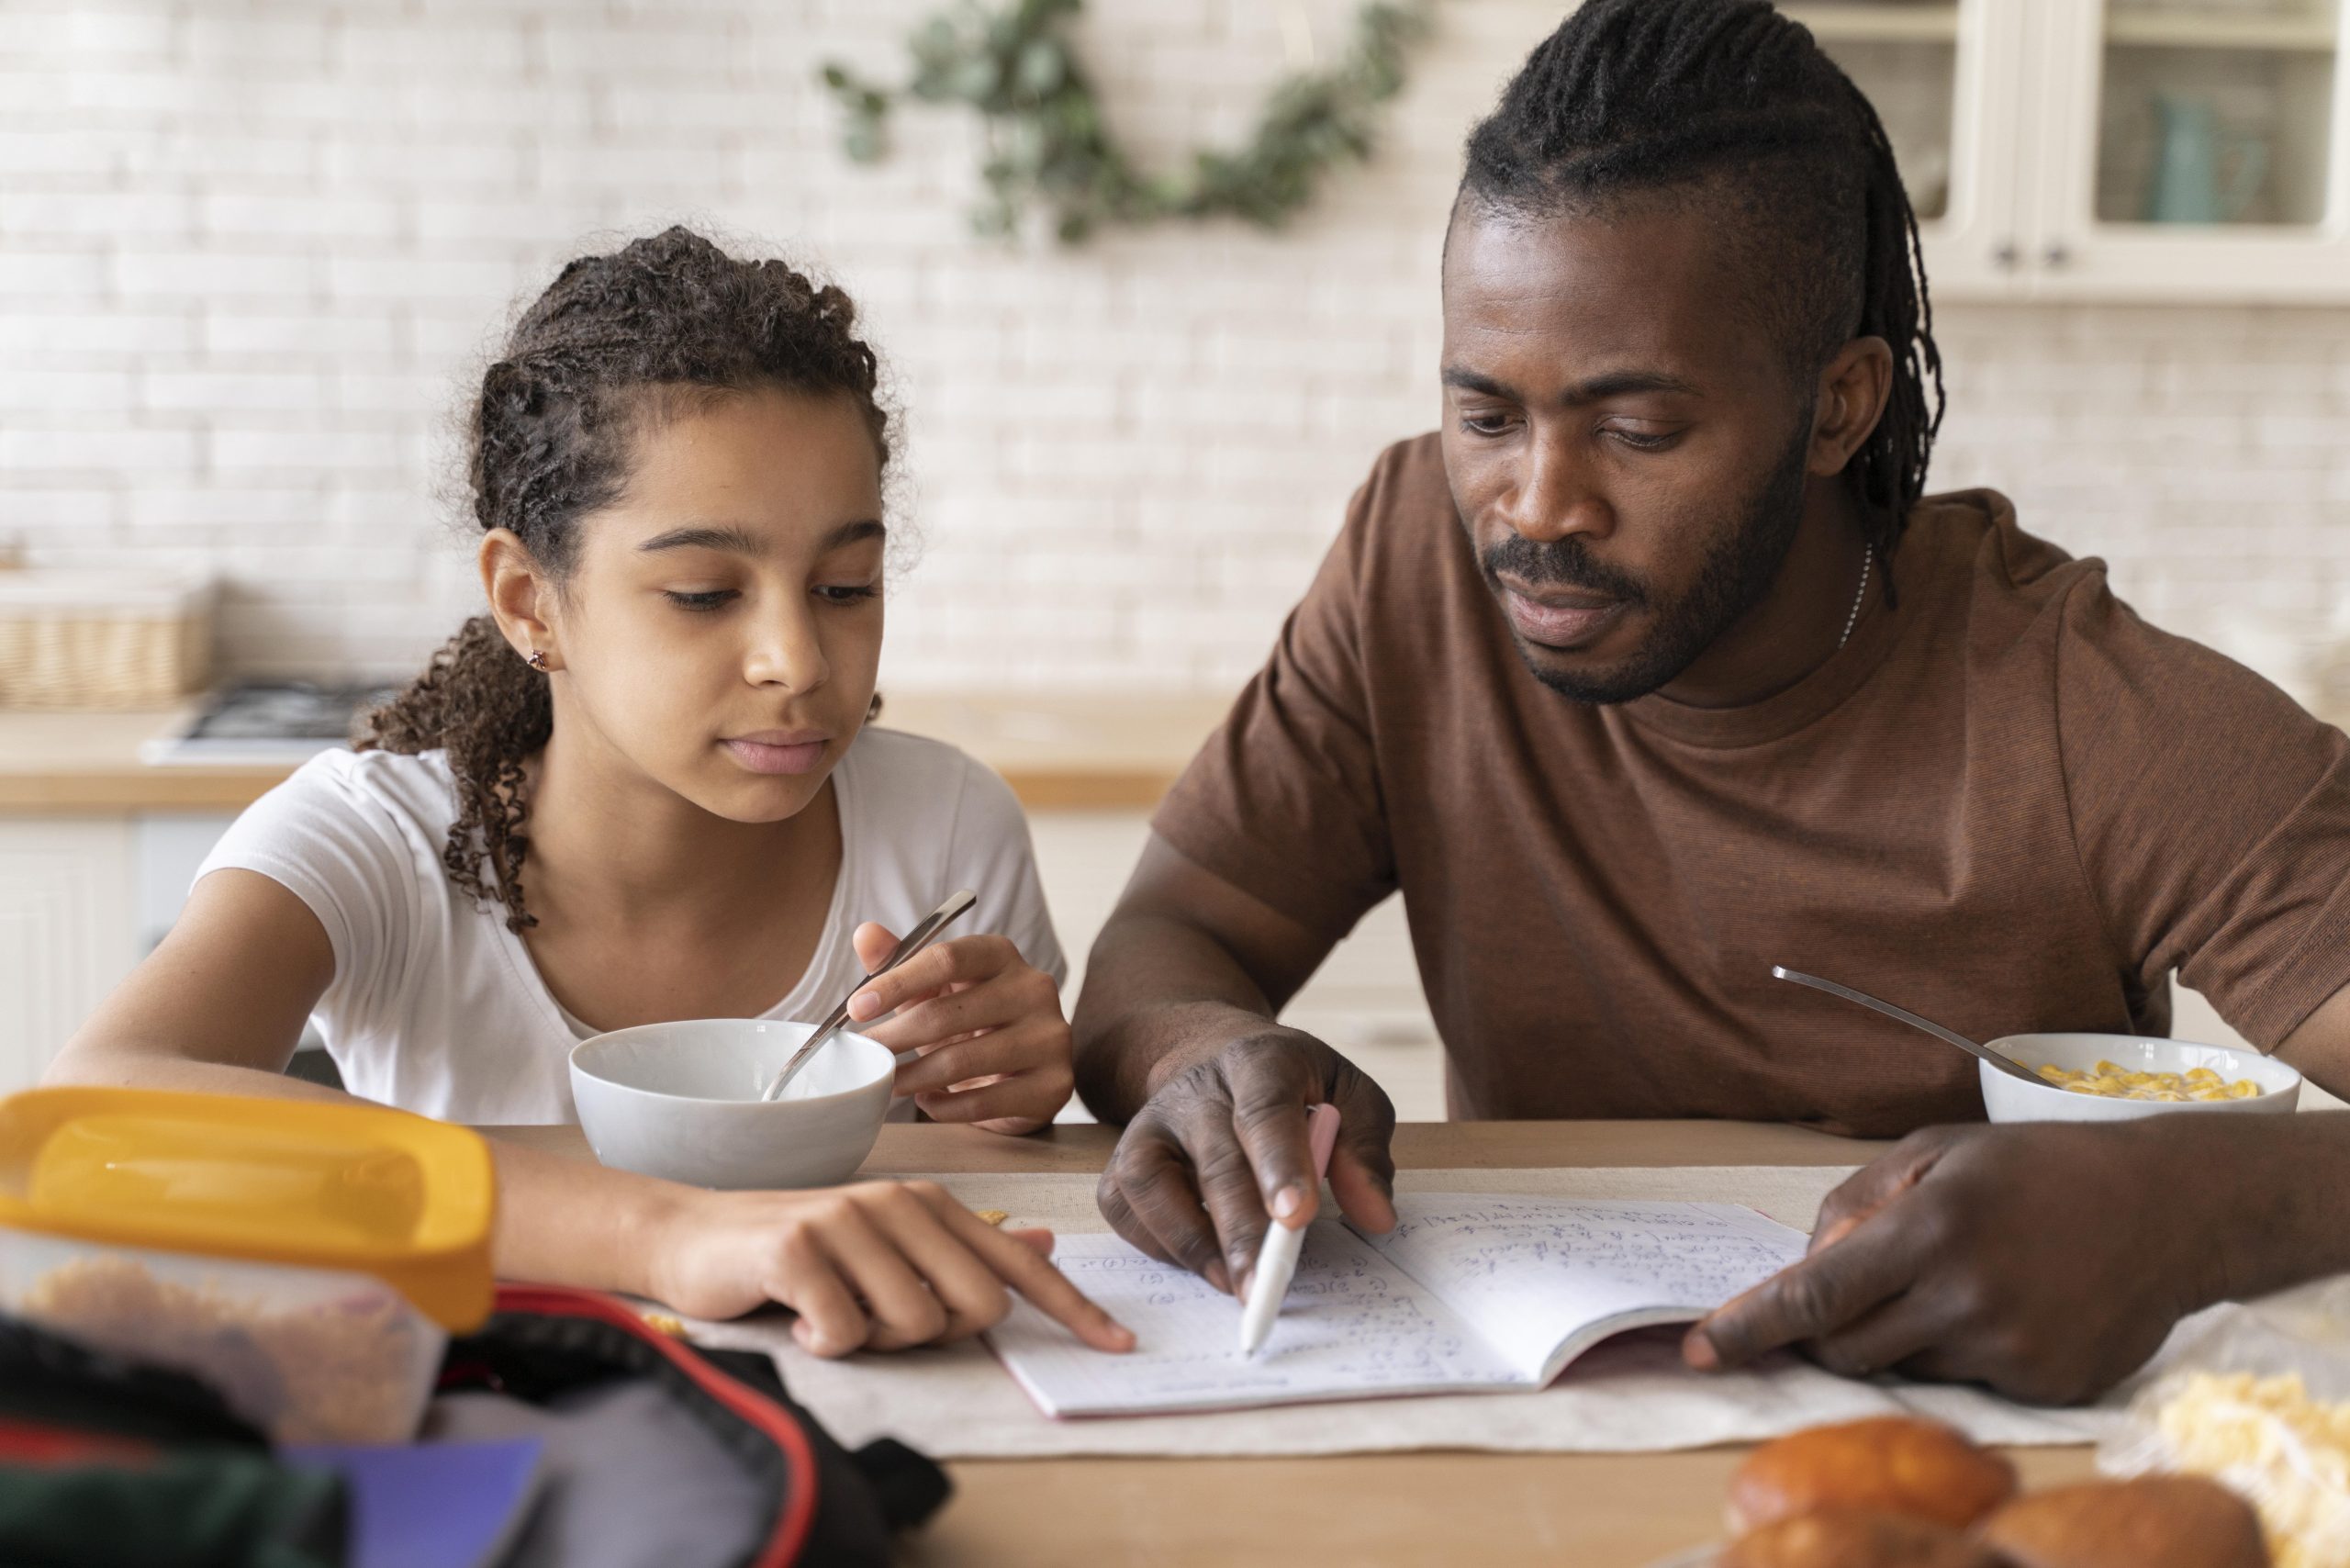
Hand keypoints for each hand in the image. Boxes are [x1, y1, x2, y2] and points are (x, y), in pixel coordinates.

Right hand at [644, 1178, 1133, 1357]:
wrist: (693, 1237)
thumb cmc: (798, 1251)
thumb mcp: (887, 1243)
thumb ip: (962, 1248)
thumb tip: (1046, 1244)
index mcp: (929, 1204)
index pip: (1018, 1262)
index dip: (1073, 1308)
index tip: (1120, 1344)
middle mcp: (898, 1202)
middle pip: (977, 1305)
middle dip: (937, 1334)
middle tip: (879, 1317)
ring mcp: (849, 1221)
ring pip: (914, 1326)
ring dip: (873, 1340)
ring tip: (832, 1312)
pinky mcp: (799, 1250)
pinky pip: (849, 1334)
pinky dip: (825, 1343)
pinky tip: (800, 1319)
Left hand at [847, 924, 1072, 1134]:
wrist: (1023, 1073)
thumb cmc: (971, 1023)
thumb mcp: (935, 990)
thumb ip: (902, 963)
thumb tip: (864, 934)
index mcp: (1002, 955)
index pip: (947, 958)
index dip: (897, 982)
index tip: (856, 1008)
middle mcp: (1034, 989)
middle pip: (948, 1013)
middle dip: (895, 1037)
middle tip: (864, 1055)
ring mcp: (1050, 1037)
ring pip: (962, 1061)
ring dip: (912, 1076)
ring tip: (886, 1082)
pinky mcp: (1053, 1084)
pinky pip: (983, 1102)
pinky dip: (943, 1106)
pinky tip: (925, 1100)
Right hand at [1095, 1025, 1396, 1296]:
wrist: (1214, 1058)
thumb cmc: (1294, 1088)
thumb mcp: (1348, 1096)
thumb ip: (1365, 1151)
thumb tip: (1376, 1216)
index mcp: (1259, 1061)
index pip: (1266, 1108)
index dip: (1280, 1163)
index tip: (1297, 1219)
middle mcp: (1196, 1089)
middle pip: (1213, 1159)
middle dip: (1241, 1230)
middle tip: (1266, 1288)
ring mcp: (1150, 1121)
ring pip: (1149, 1182)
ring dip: (1190, 1243)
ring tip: (1230, 1285)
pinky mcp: (1125, 1157)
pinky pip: (1124, 1206)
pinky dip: (1156, 1243)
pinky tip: (1200, 1264)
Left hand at [1682, 1121, 2223, 1405]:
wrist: (2168, 1208)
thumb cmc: (2037, 1167)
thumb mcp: (1933, 1152)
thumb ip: (1853, 1204)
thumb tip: (1802, 1270)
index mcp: (1932, 1227)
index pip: (1815, 1295)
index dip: (1750, 1326)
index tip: (1702, 1347)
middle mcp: (1968, 1297)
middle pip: (1846, 1346)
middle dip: (1830, 1324)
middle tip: (1865, 1284)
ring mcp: (2012, 1350)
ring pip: (1901, 1367)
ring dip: (1900, 1332)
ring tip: (1959, 1277)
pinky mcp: (2049, 1387)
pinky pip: (1962, 1384)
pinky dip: (1959, 1351)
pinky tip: (2009, 1303)